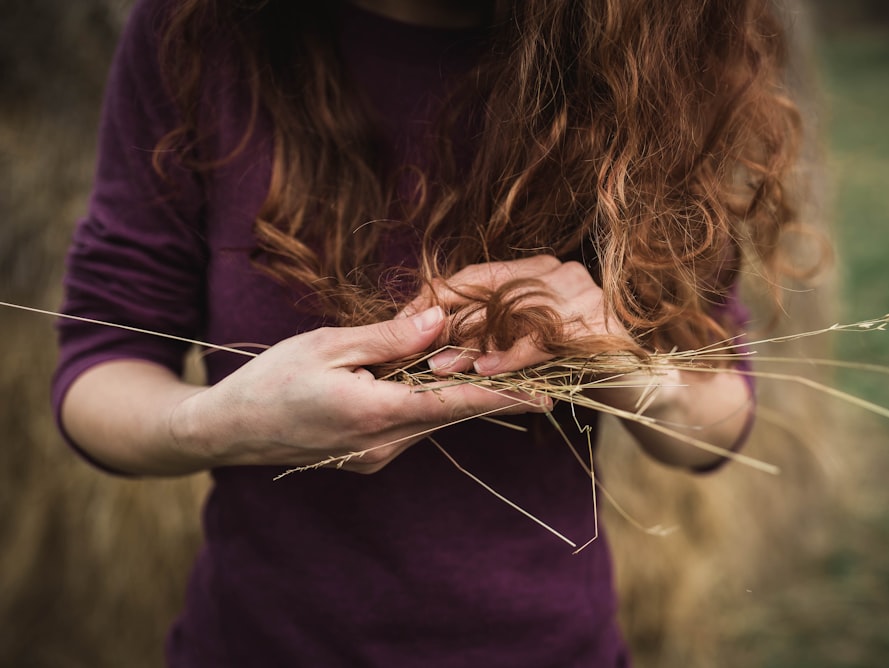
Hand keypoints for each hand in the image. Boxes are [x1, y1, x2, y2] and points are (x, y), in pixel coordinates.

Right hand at [172, 307, 551, 472]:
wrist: (229, 430)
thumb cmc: (271, 379)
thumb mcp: (328, 345)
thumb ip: (390, 337)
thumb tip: (443, 322)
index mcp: (375, 413)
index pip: (455, 404)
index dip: (504, 397)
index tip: (547, 395)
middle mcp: (383, 444)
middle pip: (452, 413)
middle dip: (491, 389)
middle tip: (536, 370)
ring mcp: (376, 457)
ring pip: (432, 419)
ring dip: (457, 393)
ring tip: (484, 363)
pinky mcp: (368, 458)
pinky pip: (412, 426)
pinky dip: (427, 402)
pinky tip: (429, 378)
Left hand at [401, 255, 633, 375]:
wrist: (641, 389)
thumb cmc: (572, 369)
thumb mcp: (519, 344)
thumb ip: (482, 330)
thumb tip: (421, 331)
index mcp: (539, 269)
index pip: (476, 277)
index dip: (435, 300)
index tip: (400, 326)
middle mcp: (564, 274)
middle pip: (493, 295)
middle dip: (450, 327)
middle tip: (416, 354)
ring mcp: (587, 297)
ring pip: (516, 318)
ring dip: (475, 346)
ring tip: (442, 369)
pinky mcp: (604, 328)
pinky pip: (547, 341)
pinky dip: (514, 358)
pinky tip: (486, 372)